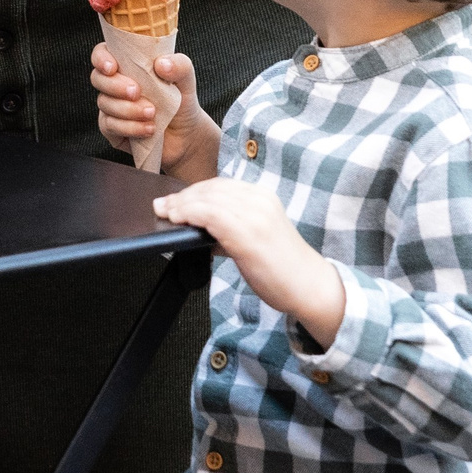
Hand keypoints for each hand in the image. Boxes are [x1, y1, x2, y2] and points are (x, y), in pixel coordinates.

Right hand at [91, 45, 215, 179]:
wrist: (187, 134)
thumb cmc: (182, 100)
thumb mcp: (186, 79)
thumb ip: (180, 65)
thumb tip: (161, 64)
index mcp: (127, 64)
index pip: (102, 53)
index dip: (101, 58)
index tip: (113, 67)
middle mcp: (115, 84)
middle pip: (97, 78)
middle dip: (115, 85)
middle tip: (136, 92)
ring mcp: (111, 107)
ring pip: (104, 103)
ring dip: (127, 109)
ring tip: (152, 113)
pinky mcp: (112, 129)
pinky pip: (109, 126)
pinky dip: (130, 127)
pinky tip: (149, 129)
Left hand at [154, 178, 343, 349]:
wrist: (309, 286)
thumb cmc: (283, 267)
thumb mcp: (256, 238)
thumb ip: (231, 229)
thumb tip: (200, 229)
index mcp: (262, 197)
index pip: (220, 186)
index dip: (193, 191)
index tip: (175, 199)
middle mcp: (258, 200)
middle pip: (211, 189)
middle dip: (182, 196)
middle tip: (161, 205)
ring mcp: (254, 214)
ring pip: (207, 198)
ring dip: (180, 204)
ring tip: (165, 212)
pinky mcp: (247, 232)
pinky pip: (209, 214)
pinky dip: (189, 213)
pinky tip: (178, 219)